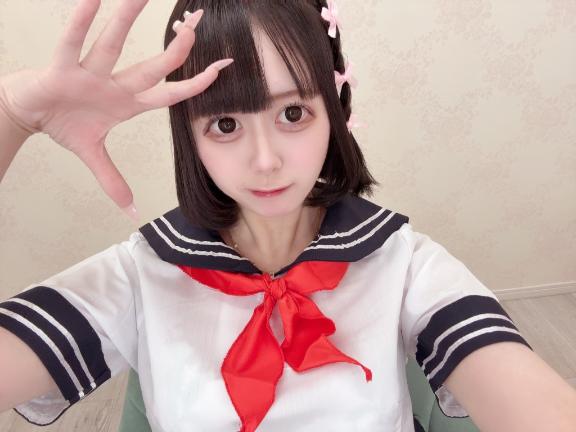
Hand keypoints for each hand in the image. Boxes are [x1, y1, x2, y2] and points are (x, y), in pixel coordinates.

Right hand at [0, 0, 232, 218]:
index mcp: (128, 102)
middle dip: (177, 47)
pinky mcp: (61, 68)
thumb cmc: (65, 124)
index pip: (171, 92)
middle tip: (198, 21)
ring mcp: (90, 72)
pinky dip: (81, 23)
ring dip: (128, 19)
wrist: (29, 112)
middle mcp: (115, 82)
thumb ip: (114, 182)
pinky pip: (72, 43)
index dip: (197, 83)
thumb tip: (133, 213)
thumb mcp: (93, 156)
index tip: (224, 66)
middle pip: (154, 65)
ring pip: (114, 44)